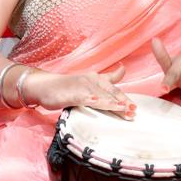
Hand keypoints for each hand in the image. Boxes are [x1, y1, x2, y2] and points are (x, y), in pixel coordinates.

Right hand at [21, 65, 135, 116]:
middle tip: (132, 112)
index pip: (114, 90)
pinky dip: (88, 99)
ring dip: (109, 102)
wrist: (45, 86)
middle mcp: (91, 81)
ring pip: (97, 95)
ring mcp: (80, 86)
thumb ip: (108, 78)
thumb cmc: (70, 86)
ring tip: (120, 108)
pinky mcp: (69, 93)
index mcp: (97, 79)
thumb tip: (123, 69)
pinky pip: (80, 97)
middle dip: (121, 103)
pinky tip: (94, 101)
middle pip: (108, 94)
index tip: (135, 109)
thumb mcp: (91, 82)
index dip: (125, 99)